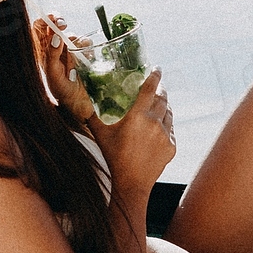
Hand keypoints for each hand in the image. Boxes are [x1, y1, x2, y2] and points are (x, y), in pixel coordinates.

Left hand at [33, 14, 94, 122]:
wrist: (79, 104)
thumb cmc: (62, 92)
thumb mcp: (53, 74)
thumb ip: (52, 55)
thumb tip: (56, 37)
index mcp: (42, 53)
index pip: (38, 29)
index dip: (44, 21)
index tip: (52, 18)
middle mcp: (53, 50)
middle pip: (54, 27)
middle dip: (60, 23)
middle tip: (64, 25)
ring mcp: (68, 52)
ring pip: (71, 35)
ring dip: (75, 40)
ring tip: (77, 54)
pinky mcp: (81, 55)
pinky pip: (84, 43)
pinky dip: (87, 47)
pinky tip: (88, 57)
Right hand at [89, 68, 175, 196]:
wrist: (131, 184)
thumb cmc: (113, 157)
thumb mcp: (100, 134)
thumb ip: (91, 115)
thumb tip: (81, 100)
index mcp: (138, 116)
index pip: (151, 88)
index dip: (155, 76)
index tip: (157, 68)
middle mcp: (155, 123)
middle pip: (163, 98)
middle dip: (160, 90)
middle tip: (156, 86)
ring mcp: (165, 135)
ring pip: (169, 113)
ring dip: (164, 106)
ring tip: (158, 105)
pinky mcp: (171, 146)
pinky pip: (171, 129)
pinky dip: (166, 125)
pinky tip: (158, 127)